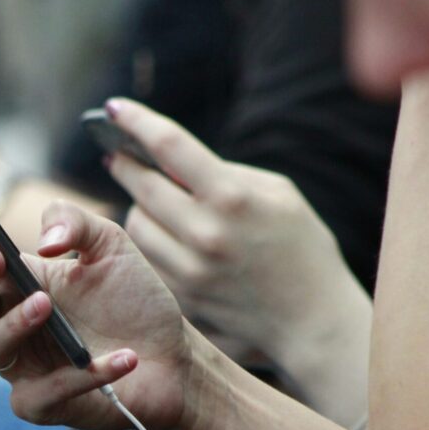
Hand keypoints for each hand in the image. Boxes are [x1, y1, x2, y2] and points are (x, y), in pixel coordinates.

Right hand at [0, 200, 198, 429]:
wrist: (176, 358)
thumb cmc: (135, 301)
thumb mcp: (111, 246)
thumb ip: (75, 222)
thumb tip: (43, 241)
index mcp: (20, 282)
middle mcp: (13, 322)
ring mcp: (25, 366)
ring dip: (14, 323)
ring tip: (46, 304)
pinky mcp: (45, 404)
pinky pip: (45, 393)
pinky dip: (83, 375)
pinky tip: (124, 358)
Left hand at [103, 99, 371, 422]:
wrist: (314, 321)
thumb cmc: (302, 248)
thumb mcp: (278, 194)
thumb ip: (225, 174)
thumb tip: (174, 163)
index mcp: (232, 197)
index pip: (168, 145)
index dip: (135, 121)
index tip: (114, 108)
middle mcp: (204, 233)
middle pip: (141, 186)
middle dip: (125, 165)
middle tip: (116, 154)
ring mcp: (190, 271)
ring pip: (135, 225)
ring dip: (137, 207)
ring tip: (147, 198)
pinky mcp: (181, 299)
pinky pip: (146, 259)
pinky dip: (150, 243)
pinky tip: (162, 234)